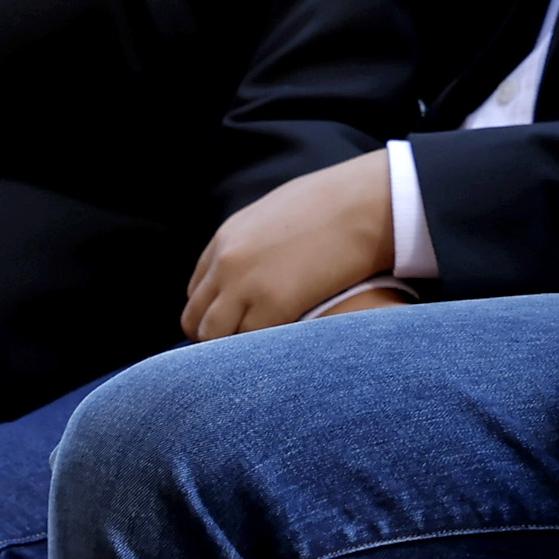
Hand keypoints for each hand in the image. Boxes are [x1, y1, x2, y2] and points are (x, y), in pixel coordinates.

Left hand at [182, 150, 396, 338]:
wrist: (362, 204)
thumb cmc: (331, 205)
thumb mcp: (275, 216)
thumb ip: (253, 244)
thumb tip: (254, 271)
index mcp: (226, 239)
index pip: (197, 292)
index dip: (213, 312)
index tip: (233, 324)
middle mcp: (227, 264)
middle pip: (196, 320)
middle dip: (214, 337)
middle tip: (244, 349)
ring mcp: (246, 286)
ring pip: (215, 338)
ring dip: (234, 349)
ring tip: (262, 355)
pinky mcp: (274, 306)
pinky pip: (250, 344)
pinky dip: (261, 352)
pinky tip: (280, 351)